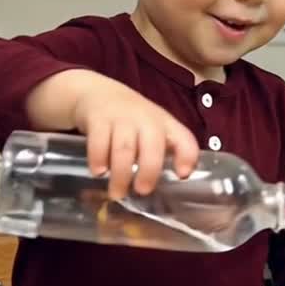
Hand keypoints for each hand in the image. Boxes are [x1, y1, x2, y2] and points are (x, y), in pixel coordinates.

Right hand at [27, 70, 198, 197]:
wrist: (97, 93)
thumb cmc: (130, 120)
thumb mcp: (150, 129)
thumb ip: (158, 153)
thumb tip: (165, 188)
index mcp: (164, 124)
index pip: (183, 138)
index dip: (187, 156)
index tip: (182, 175)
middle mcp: (146, 119)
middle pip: (152, 145)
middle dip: (149, 171)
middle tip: (142, 191)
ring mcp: (122, 117)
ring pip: (124, 148)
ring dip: (121, 173)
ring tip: (117, 193)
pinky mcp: (98, 118)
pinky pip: (99, 141)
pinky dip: (98, 159)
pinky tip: (98, 172)